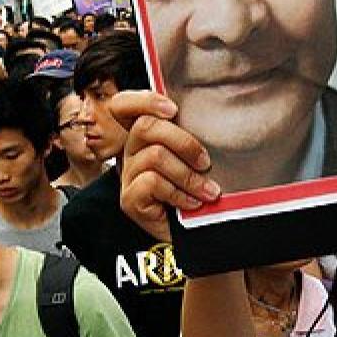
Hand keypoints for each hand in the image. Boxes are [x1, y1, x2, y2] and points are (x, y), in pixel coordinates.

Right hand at [117, 90, 219, 241]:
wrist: (198, 236)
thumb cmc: (198, 193)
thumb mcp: (197, 160)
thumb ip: (192, 138)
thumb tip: (213, 116)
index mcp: (146, 137)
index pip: (124, 105)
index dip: (143, 100)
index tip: (173, 110)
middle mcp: (131, 152)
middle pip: (146, 126)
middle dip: (183, 142)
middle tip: (205, 162)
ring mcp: (128, 176)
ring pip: (154, 156)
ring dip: (188, 175)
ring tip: (208, 191)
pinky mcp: (129, 199)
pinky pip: (152, 182)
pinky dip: (178, 192)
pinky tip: (191, 203)